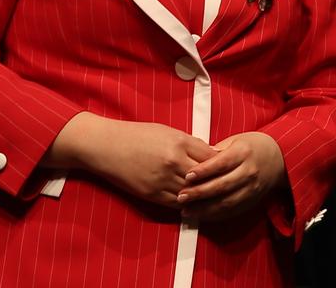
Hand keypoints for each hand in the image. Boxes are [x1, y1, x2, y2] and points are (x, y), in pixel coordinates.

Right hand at [47, 112, 216, 206]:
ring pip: (193, 193)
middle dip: (217, 180)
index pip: (212, 157)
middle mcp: (174, 162)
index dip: (222, 163)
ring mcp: (162, 180)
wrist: (106, 146)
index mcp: (180, 143)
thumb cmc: (137, 135)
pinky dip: (188, 204)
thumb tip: (211, 153)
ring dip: (204, 196)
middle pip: (206, 177)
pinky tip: (195, 204)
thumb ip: (190, 143)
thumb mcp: (168, 131)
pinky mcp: (151, 194)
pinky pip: (176, 204)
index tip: (229, 165)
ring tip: (215, 197)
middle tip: (228, 184)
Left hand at [177, 132, 286, 220]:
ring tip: (186, 210)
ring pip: (226, 202)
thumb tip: (193, 159)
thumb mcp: (236, 140)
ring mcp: (252, 188)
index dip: (203, 171)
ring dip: (204, 208)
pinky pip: (232, 211)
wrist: (280, 158)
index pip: (221, 163)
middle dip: (199, 193)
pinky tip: (201, 215)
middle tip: (181, 196)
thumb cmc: (253, 146)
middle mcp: (249, 171)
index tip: (187, 176)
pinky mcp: (252, 200)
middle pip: (222, 185)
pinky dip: (215, 215)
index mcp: (244, 153)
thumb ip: (215, 151)